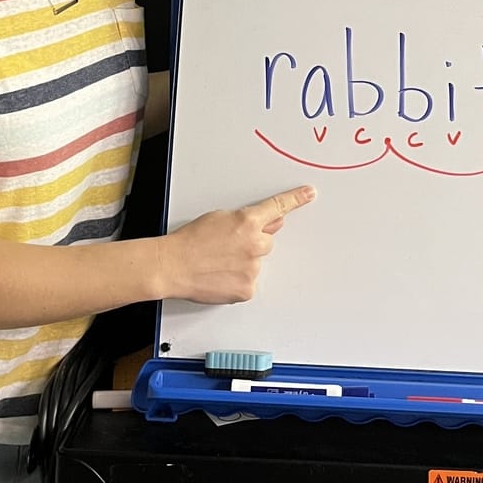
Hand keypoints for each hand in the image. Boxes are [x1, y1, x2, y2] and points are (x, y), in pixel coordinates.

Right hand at [159, 185, 315, 304]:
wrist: (173, 266)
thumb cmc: (190, 241)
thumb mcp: (218, 217)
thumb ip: (246, 220)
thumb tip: (267, 222)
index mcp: (247, 222)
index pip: (277, 208)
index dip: (296, 200)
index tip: (309, 194)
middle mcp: (254, 244)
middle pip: (266, 242)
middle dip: (252, 244)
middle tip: (227, 247)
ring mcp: (253, 268)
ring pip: (256, 264)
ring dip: (243, 264)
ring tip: (218, 263)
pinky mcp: (247, 289)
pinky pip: (249, 282)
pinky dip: (237, 281)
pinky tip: (220, 276)